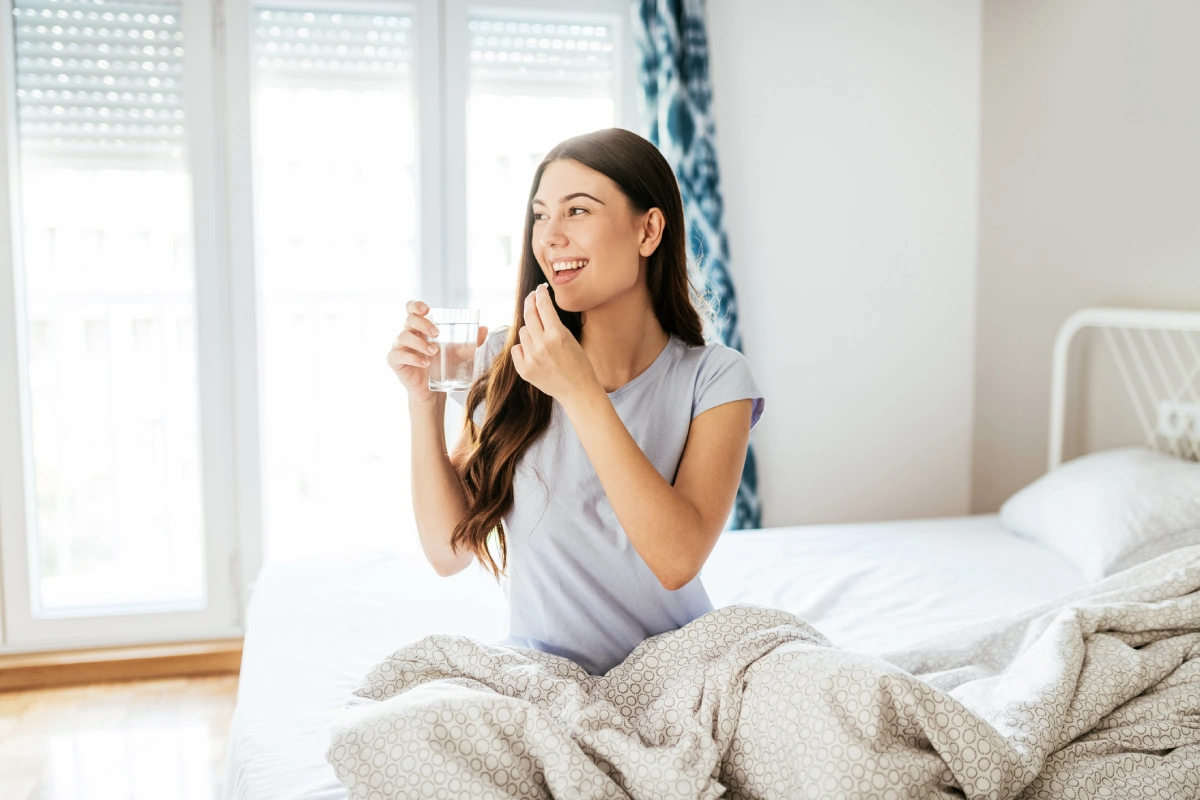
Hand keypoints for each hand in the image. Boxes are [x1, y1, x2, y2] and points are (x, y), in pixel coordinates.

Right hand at [387, 300, 487, 404]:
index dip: (416, 305)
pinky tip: (425, 363)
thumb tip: (485, 329)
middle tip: (438, 334)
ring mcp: (399, 347)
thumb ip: (470, 342)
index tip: (427, 309)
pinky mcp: (395, 361)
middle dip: (423, 324)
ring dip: (420, 343)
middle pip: (409, 320)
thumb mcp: (458, 353)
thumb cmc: (442, 366)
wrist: (432, 391)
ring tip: (434, 352)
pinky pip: (398, 355)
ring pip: (403, 336)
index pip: (411, 308)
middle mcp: (407, 333)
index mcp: (420, 327)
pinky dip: (412, 358)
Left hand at [511, 284, 600, 405]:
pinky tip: (535, 353)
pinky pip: (517, 349)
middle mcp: (542, 344)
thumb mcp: (570, 338)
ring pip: (522, 332)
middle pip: (529, 315)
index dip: (540, 294)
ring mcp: (531, 358)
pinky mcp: (524, 369)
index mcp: (557, 334)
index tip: (539, 289)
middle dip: (530, 303)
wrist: (578, 391)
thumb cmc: (579, 364)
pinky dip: (524, 348)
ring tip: (542, 340)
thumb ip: (553, 325)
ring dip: (530, 331)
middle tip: (531, 298)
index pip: (543, 306)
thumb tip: (538, 308)